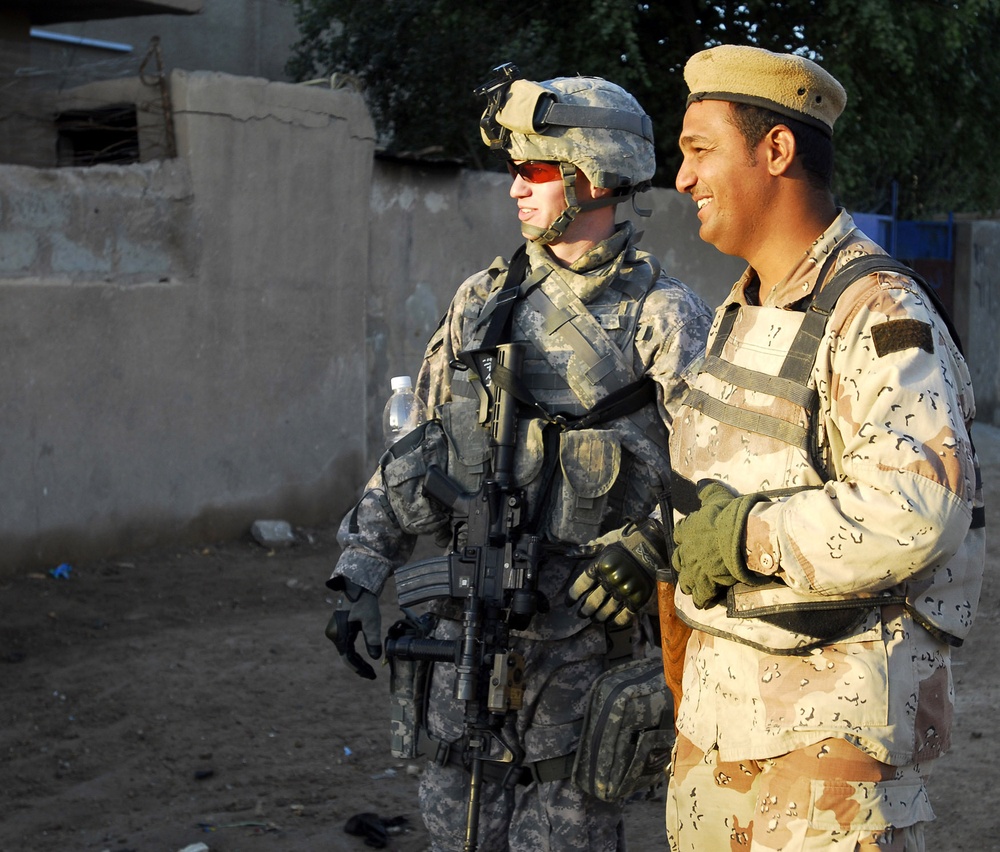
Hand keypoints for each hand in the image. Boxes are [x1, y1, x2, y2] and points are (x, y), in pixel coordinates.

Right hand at [325, 579, 381, 679]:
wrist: (358, 587)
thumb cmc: (365, 603)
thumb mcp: (371, 621)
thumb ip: (372, 639)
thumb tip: (375, 658)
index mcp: (340, 634)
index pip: (348, 658)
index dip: (360, 669)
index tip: (371, 676)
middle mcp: (334, 634)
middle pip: (346, 656)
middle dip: (359, 666)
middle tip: (372, 675)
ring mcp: (335, 631)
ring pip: (346, 652)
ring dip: (356, 661)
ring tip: (368, 669)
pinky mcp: (338, 629)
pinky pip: (346, 645)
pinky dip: (354, 653)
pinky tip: (362, 658)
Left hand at [567, 518, 668, 626]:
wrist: (651, 546)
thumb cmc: (625, 544)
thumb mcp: (605, 543)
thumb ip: (589, 550)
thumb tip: (570, 553)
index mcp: (600, 567)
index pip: (581, 586)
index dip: (573, 596)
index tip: (569, 603)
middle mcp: (610, 581)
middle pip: (592, 602)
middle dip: (585, 610)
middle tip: (582, 615)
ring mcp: (624, 591)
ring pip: (606, 611)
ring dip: (598, 617)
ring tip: (594, 619)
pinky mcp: (637, 598)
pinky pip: (624, 616)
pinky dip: (616, 621)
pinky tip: (611, 622)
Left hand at [672, 481, 764, 608]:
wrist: (742, 535)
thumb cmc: (730, 514)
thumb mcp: (717, 498)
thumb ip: (707, 492)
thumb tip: (701, 484)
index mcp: (688, 529)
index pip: (679, 533)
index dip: (683, 537)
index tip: (686, 540)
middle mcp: (687, 549)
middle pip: (679, 559)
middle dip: (684, 563)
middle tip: (689, 566)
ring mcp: (695, 567)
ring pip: (687, 579)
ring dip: (689, 583)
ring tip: (691, 588)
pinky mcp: (707, 581)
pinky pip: (701, 593)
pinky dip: (701, 598)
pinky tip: (701, 602)